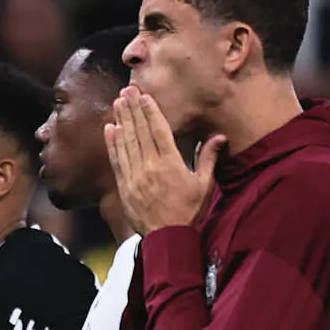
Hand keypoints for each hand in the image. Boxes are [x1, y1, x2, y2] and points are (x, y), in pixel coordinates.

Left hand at [107, 87, 218, 236]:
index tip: (144, 96)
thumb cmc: (189, 212)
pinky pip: (117, 161)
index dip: (150, 111)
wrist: (168, 239)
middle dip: (132, 109)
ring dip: (121, 121)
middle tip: (126, 90)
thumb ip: (209, 159)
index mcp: (171, 164)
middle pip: (139, 132)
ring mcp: (135, 177)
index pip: (159, 130)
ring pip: (126, 143)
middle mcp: (150, 167)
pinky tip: (110, 129)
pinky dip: (113, 144)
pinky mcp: (124, 187)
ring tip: (117, 103)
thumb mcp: (204, 185)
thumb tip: (219, 137)